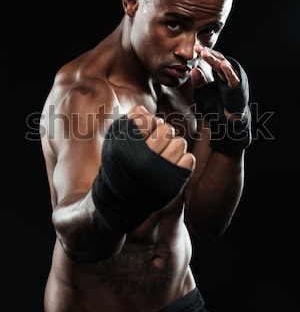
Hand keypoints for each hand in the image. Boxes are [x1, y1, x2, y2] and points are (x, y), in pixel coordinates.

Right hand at [92, 106, 194, 232]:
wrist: (121, 202)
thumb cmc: (119, 168)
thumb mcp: (115, 144)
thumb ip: (128, 124)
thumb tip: (143, 110)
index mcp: (127, 147)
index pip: (146, 120)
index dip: (146, 124)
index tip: (143, 133)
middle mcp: (143, 159)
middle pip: (166, 129)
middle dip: (161, 133)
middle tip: (155, 144)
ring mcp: (160, 171)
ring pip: (179, 142)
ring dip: (173, 146)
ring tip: (164, 155)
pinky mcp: (174, 182)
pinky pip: (188, 159)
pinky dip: (182, 161)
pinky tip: (171, 165)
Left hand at [190, 47, 251, 155]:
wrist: (225, 124)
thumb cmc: (215, 108)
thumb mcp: (202, 93)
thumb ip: (198, 82)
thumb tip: (193, 69)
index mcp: (220, 75)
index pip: (212, 61)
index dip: (204, 54)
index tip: (194, 49)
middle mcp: (228, 75)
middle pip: (218, 61)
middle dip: (208, 54)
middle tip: (197, 47)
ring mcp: (234, 81)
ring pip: (224, 67)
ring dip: (215, 59)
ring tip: (205, 52)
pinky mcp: (238, 89)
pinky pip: (234, 79)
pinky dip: (229, 71)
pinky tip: (223, 64)